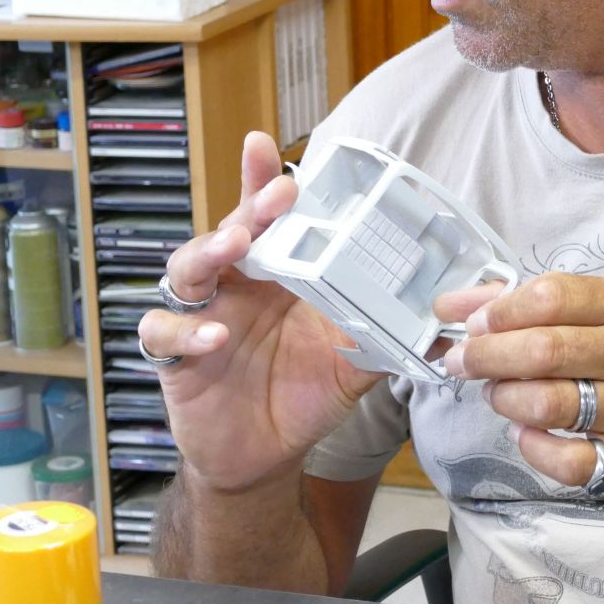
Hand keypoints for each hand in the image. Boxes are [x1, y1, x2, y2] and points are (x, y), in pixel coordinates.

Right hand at [138, 132, 385, 492]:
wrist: (265, 459)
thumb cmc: (304, 395)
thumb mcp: (352, 365)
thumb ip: (386, 338)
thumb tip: (440, 328)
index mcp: (277, 276)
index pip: (267, 219)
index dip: (260, 180)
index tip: (262, 145)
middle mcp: (237, 287)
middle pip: (230, 231)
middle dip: (250, 207)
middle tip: (278, 195)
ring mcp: (203, 316)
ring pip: (188, 269)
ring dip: (209, 252)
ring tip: (236, 247)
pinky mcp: (176, 357)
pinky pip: (163, 332)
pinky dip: (186, 330)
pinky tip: (216, 335)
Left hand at [435, 272, 603, 500]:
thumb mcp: (595, 320)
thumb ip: (523, 306)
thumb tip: (450, 305)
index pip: (552, 295)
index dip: (501, 310)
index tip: (473, 325)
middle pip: (544, 350)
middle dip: (487, 356)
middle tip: (460, 362)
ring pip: (548, 404)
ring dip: (505, 399)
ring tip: (499, 395)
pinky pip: (566, 459)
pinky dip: (532, 446)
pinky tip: (525, 433)